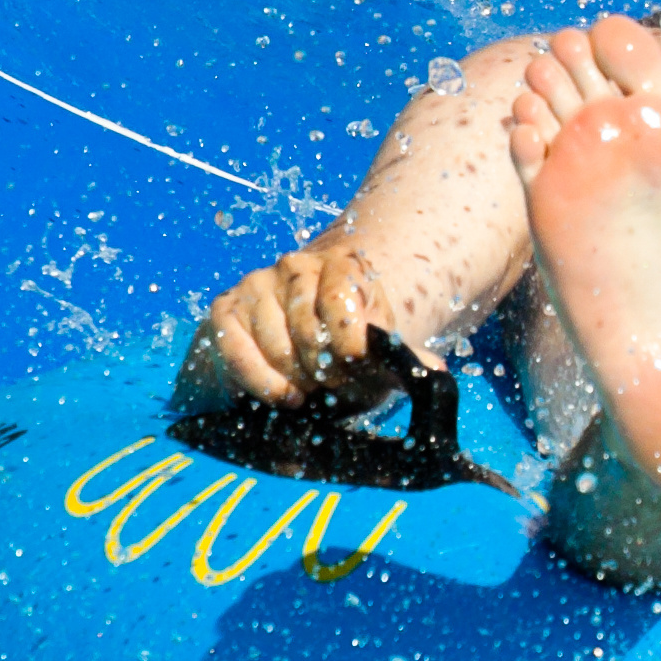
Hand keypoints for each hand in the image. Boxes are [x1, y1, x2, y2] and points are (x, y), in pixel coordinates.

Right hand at [184, 240, 411, 409]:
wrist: (302, 324)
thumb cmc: (347, 339)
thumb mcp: (378, 345)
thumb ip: (406, 358)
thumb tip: (434, 370)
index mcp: (343, 264)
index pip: (341, 306)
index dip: (350, 349)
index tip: (357, 371)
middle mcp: (296, 266)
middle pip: (308, 332)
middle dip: (325, 371)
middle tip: (335, 389)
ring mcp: (257, 284)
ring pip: (277, 346)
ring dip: (297, 380)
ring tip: (311, 392)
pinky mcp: (225, 309)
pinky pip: (238, 353)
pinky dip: (262, 383)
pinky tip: (284, 396)